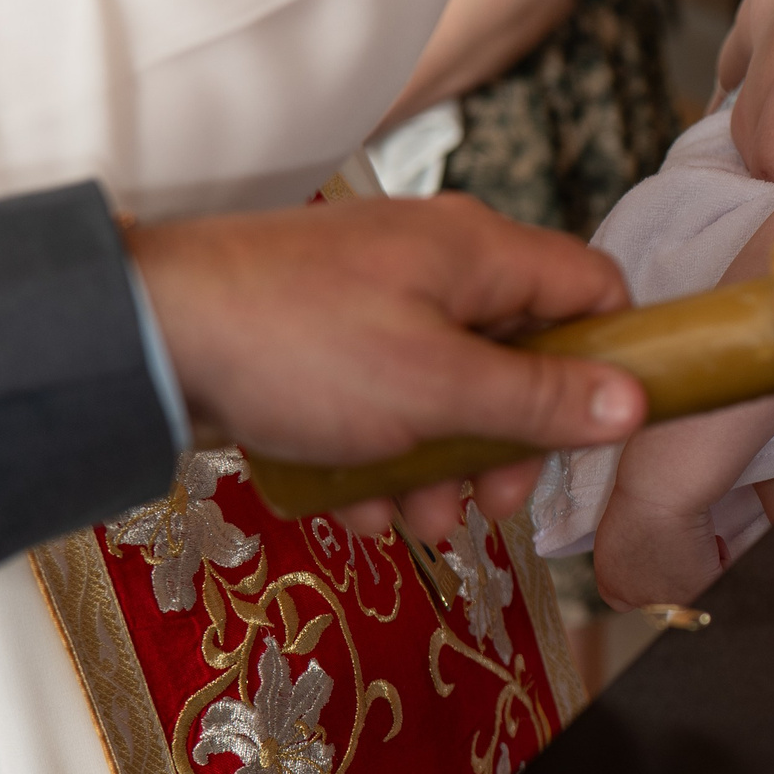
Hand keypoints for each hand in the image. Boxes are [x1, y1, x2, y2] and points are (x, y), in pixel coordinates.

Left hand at [128, 195, 645, 539]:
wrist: (140, 336)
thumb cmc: (292, 346)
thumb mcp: (435, 390)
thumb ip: (539, 401)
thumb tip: (633, 404)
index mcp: (479, 253)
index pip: (593, 286)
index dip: (613, 359)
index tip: (598, 432)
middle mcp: (437, 264)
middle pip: (523, 353)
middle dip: (514, 442)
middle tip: (494, 502)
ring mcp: (378, 299)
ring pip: (450, 388)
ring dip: (444, 465)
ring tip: (416, 521)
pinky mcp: (326, 338)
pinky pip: (384, 400)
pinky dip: (381, 456)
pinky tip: (354, 507)